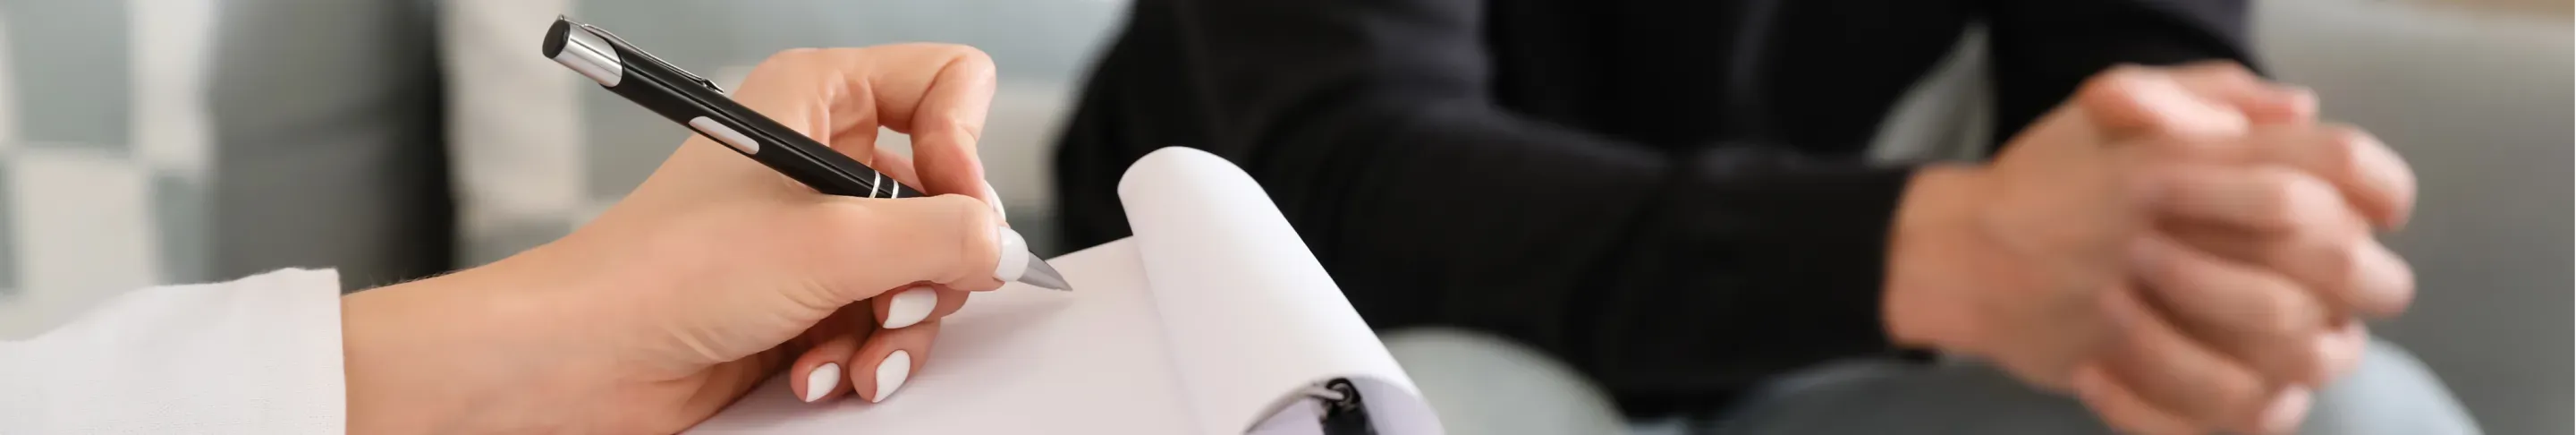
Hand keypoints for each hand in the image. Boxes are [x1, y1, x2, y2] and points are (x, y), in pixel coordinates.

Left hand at [340, 44, 1005, 433]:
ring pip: (923, 267)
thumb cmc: (667, 274)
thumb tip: (1004, 246)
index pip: (948, 85)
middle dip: (931, 265)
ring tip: (852, 353)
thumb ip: (944, 238)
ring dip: (895, 325)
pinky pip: (883, 317)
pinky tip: (821, 370)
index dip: (963, 149)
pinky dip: (862, 353)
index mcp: (819, 95)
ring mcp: (817, 228)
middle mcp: (821, 153)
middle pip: (946, 193)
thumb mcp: (832, 247)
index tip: (951, 209)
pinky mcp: (809, 293)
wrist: (584, 360)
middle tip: (897, 297)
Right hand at [1882, 64, 2415, 432]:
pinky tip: (2268, 400)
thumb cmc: (2045, 178)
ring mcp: (2138, 294)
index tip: (2381, 212)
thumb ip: (2211, 94)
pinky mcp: (2113, 357)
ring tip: (2323, 353)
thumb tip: (2301, 110)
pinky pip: (2222, 402)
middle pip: (2327, 261)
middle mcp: (2167, 221)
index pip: (2326, 163)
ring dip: (2321, 354)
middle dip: (2369, 284)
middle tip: (2370, 295)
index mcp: (2179, 154)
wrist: (1949, 251)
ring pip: (2287, 344)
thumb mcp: (2114, 104)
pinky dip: (2261, 410)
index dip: (2377, 188)